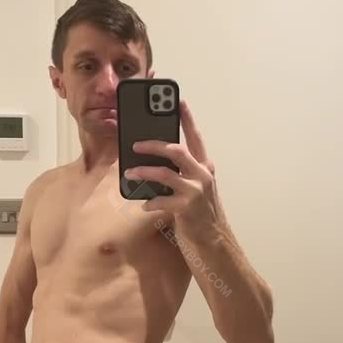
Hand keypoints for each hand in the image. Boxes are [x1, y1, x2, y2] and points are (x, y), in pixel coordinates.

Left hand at [126, 100, 218, 227]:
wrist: (212, 241)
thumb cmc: (199, 212)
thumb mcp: (194, 187)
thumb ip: (180, 173)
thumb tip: (153, 161)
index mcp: (204, 166)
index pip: (195, 136)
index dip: (186, 118)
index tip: (177, 101)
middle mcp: (202, 174)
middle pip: (176, 150)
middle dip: (153, 145)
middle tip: (135, 144)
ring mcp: (196, 191)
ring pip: (165, 173)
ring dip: (144, 172)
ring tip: (129, 173)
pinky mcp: (187, 208)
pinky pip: (161, 200)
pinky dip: (150, 202)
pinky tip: (144, 205)